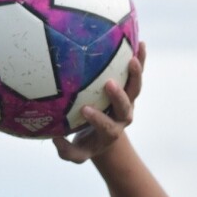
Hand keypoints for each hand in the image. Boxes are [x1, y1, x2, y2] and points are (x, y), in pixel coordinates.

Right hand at [53, 42, 145, 163]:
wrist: (105, 137)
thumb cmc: (87, 143)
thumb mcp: (77, 153)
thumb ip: (67, 152)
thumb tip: (56, 140)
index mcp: (111, 131)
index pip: (106, 126)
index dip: (97, 118)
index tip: (84, 110)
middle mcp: (123, 116)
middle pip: (125, 107)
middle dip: (118, 97)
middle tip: (109, 84)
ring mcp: (128, 101)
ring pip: (135, 88)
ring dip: (135, 74)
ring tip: (132, 58)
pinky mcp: (130, 88)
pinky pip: (136, 73)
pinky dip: (140, 59)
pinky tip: (140, 43)